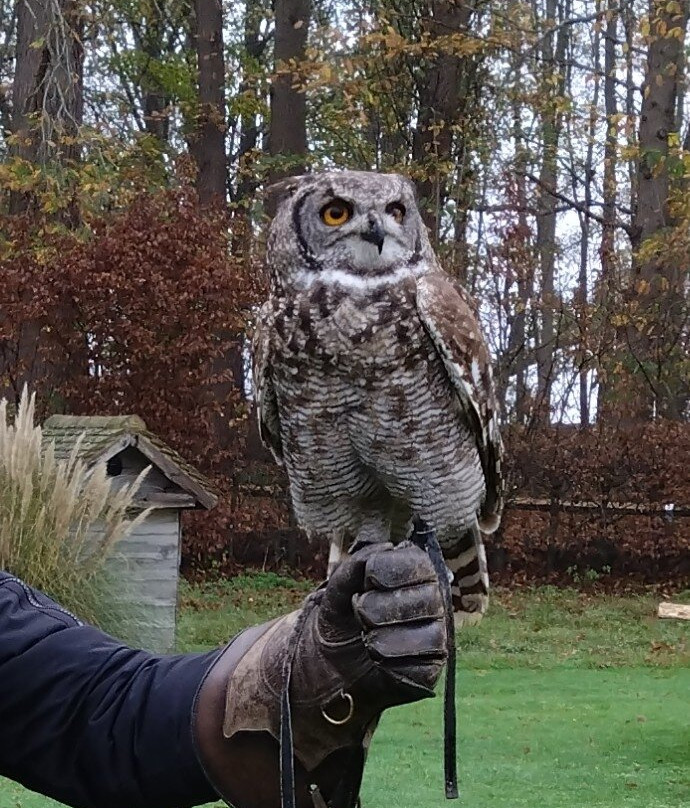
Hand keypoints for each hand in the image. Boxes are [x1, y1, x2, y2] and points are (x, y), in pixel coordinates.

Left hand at [317, 541, 446, 703]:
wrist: (331, 663)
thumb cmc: (342, 618)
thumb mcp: (338, 588)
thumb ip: (357, 564)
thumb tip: (388, 546)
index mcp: (414, 572)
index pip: (418, 562)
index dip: (386, 569)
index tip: (367, 580)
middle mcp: (433, 600)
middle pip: (428, 598)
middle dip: (379, 607)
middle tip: (360, 612)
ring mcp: (437, 635)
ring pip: (431, 634)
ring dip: (382, 637)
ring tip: (366, 636)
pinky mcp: (431, 669)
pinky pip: (423, 666)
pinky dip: (390, 662)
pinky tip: (376, 658)